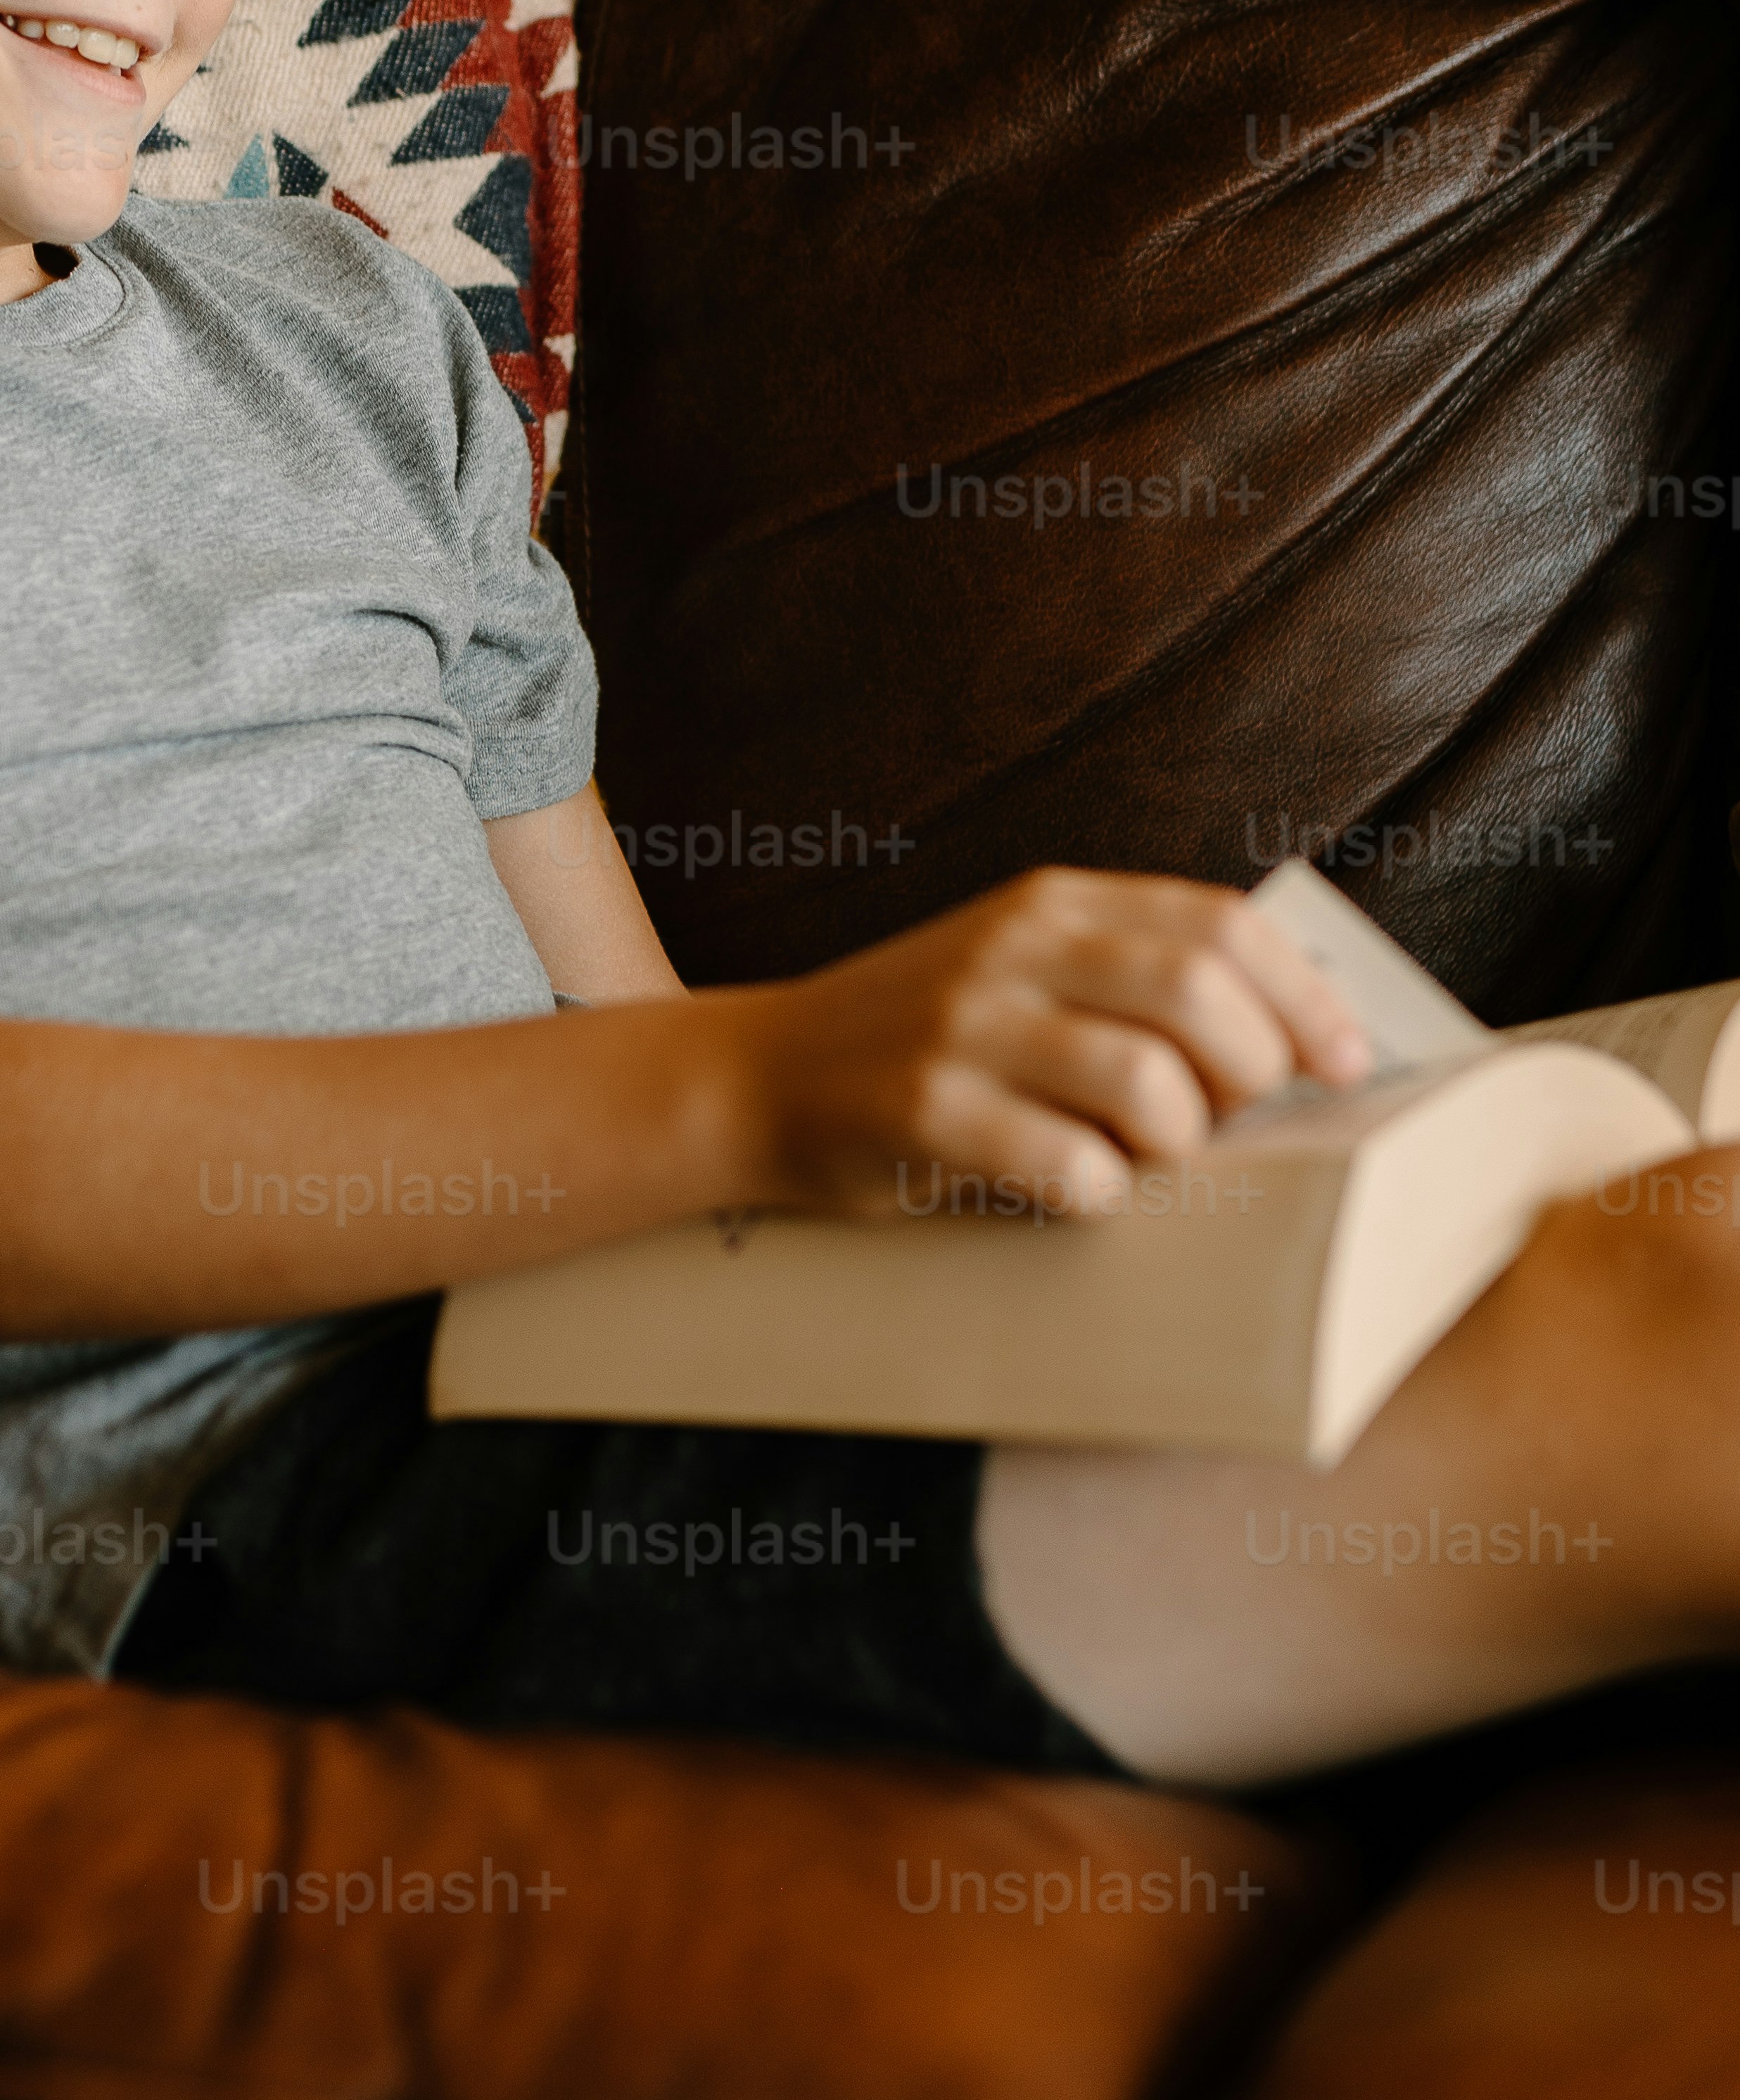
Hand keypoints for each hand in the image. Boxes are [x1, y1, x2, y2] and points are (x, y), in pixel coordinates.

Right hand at [722, 867, 1373, 1221]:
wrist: (753, 1077)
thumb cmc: (921, 1040)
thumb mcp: (1020, 968)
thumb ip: (1128, 976)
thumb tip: (1289, 1038)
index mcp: (1053, 903)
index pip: (1222, 925)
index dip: (1306, 999)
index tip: (1346, 1066)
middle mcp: (1013, 946)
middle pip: (1202, 995)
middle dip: (1249, 1077)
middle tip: (1225, 1124)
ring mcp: (965, 1024)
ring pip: (1147, 1084)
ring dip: (1175, 1144)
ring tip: (1140, 1159)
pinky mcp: (922, 1108)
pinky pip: (1066, 1165)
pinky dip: (1096, 1196)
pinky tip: (1068, 1192)